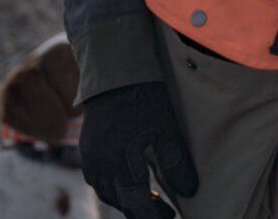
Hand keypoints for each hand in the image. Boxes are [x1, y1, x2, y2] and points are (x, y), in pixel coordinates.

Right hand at [81, 81, 198, 218]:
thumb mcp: (167, 130)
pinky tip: (128, 179)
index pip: (136, 206)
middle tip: (163, 210)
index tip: (170, 216)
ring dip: (126, 199)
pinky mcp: (87, 148)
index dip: (153, 216)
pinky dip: (114, 186)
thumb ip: (177, 164)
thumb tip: (189, 192)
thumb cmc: (145, 99)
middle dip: (141, 210)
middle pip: (120, 202)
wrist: (116, 73)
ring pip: (107, 192)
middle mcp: (100, 167)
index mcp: (120, 166)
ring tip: (148, 198)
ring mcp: (91, 158)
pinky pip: (97, 178)